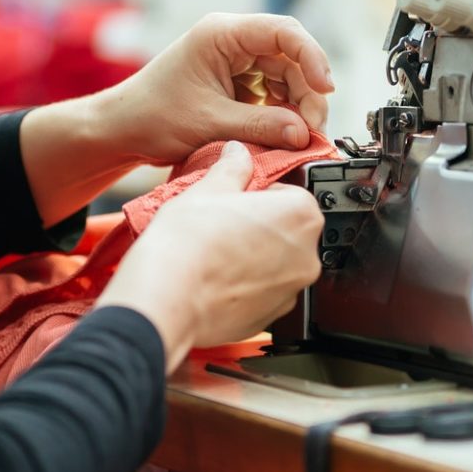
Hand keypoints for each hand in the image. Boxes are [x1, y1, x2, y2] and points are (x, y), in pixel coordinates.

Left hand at [90, 13, 335, 164]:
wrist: (122, 131)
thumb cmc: (152, 116)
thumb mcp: (212, 123)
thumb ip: (262, 125)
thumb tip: (303, 133)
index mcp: (222, 34)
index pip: (283, 31)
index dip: (311, 57)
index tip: (325, 88)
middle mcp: (231, 41)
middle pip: (289, 58)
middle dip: (306, 94)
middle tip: (312, 131)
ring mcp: (234, 61)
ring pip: (284, 77)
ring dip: (296, 106)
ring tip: (298, 137)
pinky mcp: (235, 82)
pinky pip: (271, 92)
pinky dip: (281, 112)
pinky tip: (282, 133)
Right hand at [96, 141, 323, 371]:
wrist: (166, 300)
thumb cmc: (188, 245)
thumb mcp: (208, 189)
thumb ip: (232, 168)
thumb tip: (238, 153)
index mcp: (300, 215)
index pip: (292, 192)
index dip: (261, 193)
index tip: (238, 199)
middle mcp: (306, 256)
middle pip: (287, 230)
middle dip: (260, 225)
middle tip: (223, 224)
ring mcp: (290, 291)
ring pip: (276, 264)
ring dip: (253, 256)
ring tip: (216, 252)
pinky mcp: (270, 317)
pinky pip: (262, 293)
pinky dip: (245, 285)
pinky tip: (216, 277)